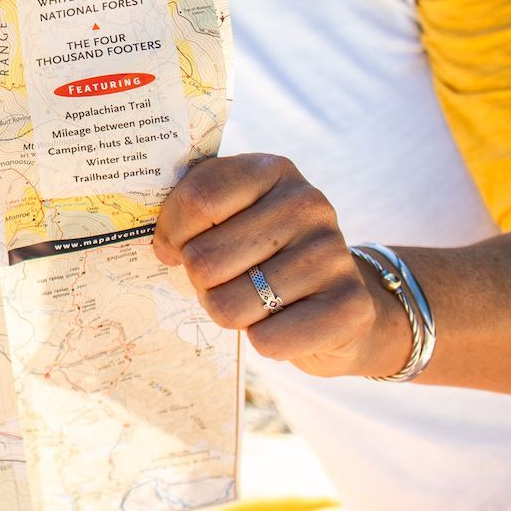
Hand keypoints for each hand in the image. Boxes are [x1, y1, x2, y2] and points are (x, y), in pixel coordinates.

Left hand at [152, 154, 406, 378]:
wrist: (339, 303)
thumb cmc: (265, 254)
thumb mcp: (232, 215)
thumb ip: (193, 210)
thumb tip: (161, 243)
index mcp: (272, 170)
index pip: (197, 200)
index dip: (171, 233)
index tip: (173, 247)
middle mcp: (308, 204)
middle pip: (205, 258)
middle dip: (199, 281)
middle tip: (220, 279)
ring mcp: (332, 254)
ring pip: (230, 305)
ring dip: (227, 311)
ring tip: (250, 299)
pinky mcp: (349, 307)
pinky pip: (268, 340)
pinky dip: (263, 340)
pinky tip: (281, 322)